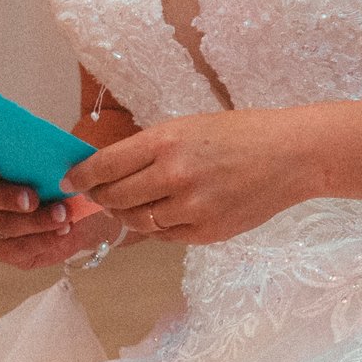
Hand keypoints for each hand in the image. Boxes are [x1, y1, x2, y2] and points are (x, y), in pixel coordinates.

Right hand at [0, 144, 117, 270]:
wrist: (81, 207)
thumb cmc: (64, 173)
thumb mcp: (60, 156)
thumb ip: (51, 152)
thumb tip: (59, 154)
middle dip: (6, 197)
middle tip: (32, 199)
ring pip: (1, 224)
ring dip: (34, 220)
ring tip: (63, 214)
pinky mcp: (2, 248)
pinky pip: (14, 249)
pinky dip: (42, 240)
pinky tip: (63, 230)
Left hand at [63, 108, 319, 244]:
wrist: (292, 156)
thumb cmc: (240, 134)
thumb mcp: (189, 127)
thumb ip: (149, 149)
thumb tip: (106, 170)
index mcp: (166, 142)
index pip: (104, 166)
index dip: (80, 177)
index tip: (70, 180)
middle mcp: (174, 176)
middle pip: (114, 198)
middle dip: (100, 197)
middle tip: (98, 193)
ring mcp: (190, 208)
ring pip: (137, 221)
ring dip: (129, 213)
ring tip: (136, 201)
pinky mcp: (206, 232)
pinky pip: (165, 235)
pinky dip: (159, 225)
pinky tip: (169, 210)